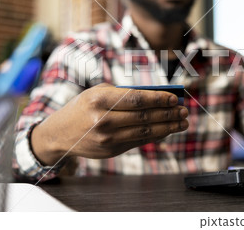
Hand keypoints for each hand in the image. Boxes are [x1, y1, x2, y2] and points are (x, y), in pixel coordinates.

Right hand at [31, 83, 188, 164]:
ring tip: (182, 122)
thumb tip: (156, 98)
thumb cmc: (83, 107)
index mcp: (100, 99)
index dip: (159, 99)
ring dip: (168, 126)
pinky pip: (139, 141)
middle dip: (168, 113)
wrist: (60, 134)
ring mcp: (107, 138)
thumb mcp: (98, 92)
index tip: (174, 98)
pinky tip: (167, 130)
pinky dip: (156, 135)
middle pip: (144, 116)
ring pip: (145, 131)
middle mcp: (103, 119)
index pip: (136, 99)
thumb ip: (124, 94)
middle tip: (184, 110)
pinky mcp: (110, 150)